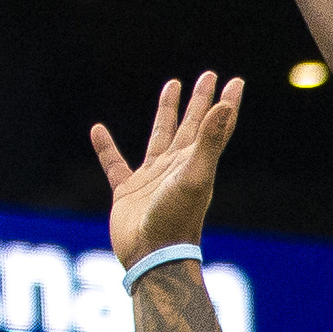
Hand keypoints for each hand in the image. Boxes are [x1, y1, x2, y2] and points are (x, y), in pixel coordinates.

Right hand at [91, 72, 242, 267]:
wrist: (152, 256)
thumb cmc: (177, 218)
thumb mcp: (196, 175)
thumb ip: (210, 140)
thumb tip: (225, 104)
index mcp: (196, 162)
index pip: (216, 125)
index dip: (226, 103)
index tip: (235, 80)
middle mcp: (177, 166)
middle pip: (190, 124)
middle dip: (200, 100)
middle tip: (207, 75)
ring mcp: (152, 178)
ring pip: (159, 136)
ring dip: (166, 112)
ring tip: (171, 86)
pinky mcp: (127, 191)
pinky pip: (114, 163)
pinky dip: (106, 147)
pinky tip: (97, 130)